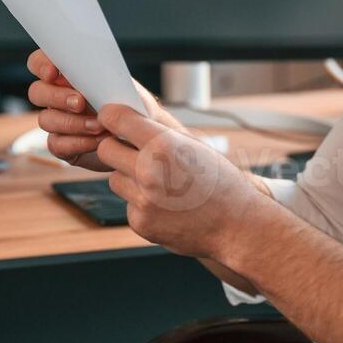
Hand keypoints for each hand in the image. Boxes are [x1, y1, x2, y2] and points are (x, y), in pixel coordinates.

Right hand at [25, 49, 183, 170]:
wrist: (142, 137)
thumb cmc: (132, 106)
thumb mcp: (126, 88)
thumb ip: (107, 78)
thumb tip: (95, 76)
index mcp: (67, 75)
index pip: (40, 62)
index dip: (41, 65)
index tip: (53, 73)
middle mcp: (56, 97)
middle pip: (37, 91)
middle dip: (57, 96)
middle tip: (81, 102)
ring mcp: (57, 121)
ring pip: (45, 119)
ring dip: (72, 122)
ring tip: (100, 126)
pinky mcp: (63, 145)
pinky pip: (57, 144)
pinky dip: (78, 142)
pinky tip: (97, 141)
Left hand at [95, 104, 274, 260]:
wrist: (236, 225)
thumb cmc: (219, 181)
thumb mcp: (193, 146)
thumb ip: (157, 134)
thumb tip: (124, 120)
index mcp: (163, 144)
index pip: (115, 119)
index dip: (112, 117)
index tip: (112, 119)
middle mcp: (149, 171)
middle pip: (105, 149)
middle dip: (116, 148)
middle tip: (132, 152)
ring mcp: (143, 200)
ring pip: (115, 178)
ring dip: (129, 178)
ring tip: (160, 183)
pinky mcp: (140, 222)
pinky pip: (128, 203)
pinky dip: (140, 202)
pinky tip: (165, 205)